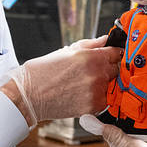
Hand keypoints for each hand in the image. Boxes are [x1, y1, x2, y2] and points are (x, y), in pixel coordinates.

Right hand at [1, 36, 121, 125]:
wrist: (29, 95)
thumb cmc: (44, 72)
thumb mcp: (67, 50)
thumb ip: (90, 45)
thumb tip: (105, 40)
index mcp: (91, 56)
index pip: (117, 53)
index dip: (114, 54)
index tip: (111, 56)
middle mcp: (97, 74)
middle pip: (116, 70)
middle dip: (108, 69)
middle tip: (93, 72)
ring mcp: (96, 91)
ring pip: (111, 86)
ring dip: (103, 85)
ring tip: (84, 85)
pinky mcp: (93, 106)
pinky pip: (105, 100)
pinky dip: (98, 98)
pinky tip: (83, 95)